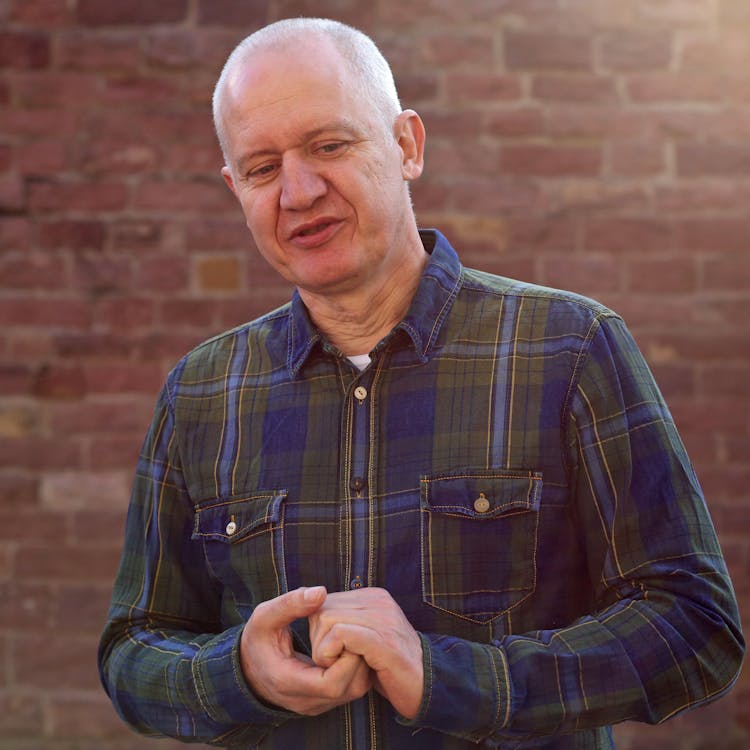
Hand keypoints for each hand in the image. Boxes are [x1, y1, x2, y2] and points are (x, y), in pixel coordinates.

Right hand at [239, 586, 371, 715]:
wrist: (248, 669)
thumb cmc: (258, 640)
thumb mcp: (265, 617)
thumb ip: (290, 604)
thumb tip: (320, 591)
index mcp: (288, 682)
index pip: (331, 684)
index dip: (346, 657)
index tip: (345, 631)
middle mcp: (305, 701)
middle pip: (349, 688)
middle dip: (359, 657)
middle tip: (356, 630)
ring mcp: (316, 705)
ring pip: (355, 690)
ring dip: (361, 662)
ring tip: (353, 636)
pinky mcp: (324, 702)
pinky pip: (351, 688)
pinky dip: (357, 667)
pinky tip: (350, 646)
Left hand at [308, 588, 423, 718]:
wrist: (428, 686)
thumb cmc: (390, 667)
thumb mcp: (367, 638)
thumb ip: (347, 622)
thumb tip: (317, 613)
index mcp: (373, 597)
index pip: (325, 601)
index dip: (320, 631)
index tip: (334, 653)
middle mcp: (377, 601)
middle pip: (322, 609)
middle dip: (318, 640)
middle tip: (334, 662)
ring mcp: (382, 618)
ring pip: (326, 619)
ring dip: (323, 650)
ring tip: (340, 666)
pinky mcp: (382, 639)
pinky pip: (339, 634)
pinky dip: (330, 654)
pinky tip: (341, 668)